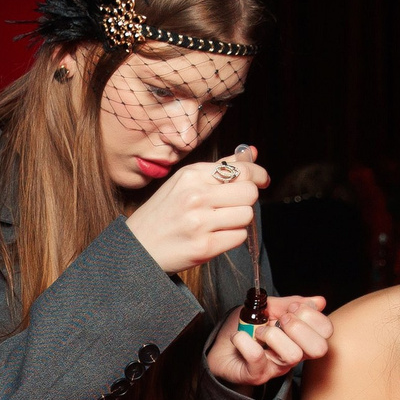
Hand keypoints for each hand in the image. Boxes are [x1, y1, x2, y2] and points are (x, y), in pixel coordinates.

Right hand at [127, 146, 266, 274]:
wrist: (138, 248)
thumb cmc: (163, 214)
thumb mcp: (184, 183)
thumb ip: (220, 167)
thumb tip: (252, 152)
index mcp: (191, 175)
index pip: (242, 170)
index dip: (258, 175)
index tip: (262, 180)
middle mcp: (196, 196)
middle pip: (249, 193)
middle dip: (247, 200)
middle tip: (234, 206)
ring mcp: (200, 222)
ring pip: (246, 215)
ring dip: (239, 221)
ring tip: (219, 223)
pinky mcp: (204, 247)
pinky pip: (239, 237)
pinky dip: (232, 238)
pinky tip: (215, 236)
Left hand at [208, 293, 331, 387]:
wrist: (220, 346)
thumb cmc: (247, 328)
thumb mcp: (269, 308)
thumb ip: (291, 304)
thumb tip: (319, 301)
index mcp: (301, 338)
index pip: (326, 331)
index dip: (312, 315)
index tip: (292, 308)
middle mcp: (294, 355)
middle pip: (319, 348)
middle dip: (299, 327)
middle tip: (280, 321)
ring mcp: (277, 367)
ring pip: (292, 355)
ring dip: (272, 335)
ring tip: (258, 332)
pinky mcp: (257, 374)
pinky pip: (257, 357)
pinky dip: (245, 341)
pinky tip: (239, 337)